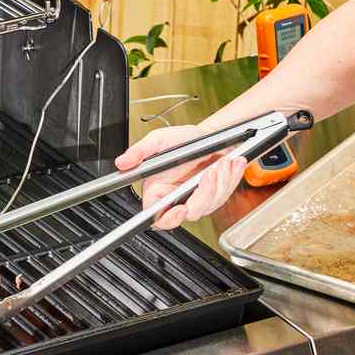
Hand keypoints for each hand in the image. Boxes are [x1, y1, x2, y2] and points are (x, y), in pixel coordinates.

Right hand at [115, 125, 248, 230]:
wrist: (210, 135)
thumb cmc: (184, 140)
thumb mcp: (159, 140)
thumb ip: (140, 152)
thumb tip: (122, 163)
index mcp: (158, 190)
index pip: (159, 216)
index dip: (169, 219)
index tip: (179, 209)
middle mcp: (177, 198)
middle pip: (191, 212)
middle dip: (205, 192)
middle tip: (210, 172)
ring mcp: (198, 199)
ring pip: (211, 203)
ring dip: (221, 181)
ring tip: (223, 161)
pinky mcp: (215, 195)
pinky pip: (225, 194)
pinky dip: (232, 177)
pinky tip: (232, 162)